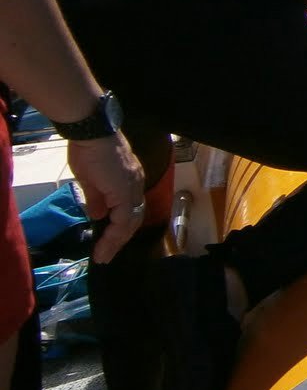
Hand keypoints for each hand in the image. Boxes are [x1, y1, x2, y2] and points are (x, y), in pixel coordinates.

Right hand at [68, 134, 144, 262]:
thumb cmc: (89, 150)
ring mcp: (132, 188)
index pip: (130, 210)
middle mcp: (135, 186)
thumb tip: (98, 216)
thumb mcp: (90, 179)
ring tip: (104, 255)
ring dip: (116, 241)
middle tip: (106, 255)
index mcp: (129, 182)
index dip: (120, 228)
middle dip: (119, 240)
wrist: (91, 133)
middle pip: (133, 219)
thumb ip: (97, 199)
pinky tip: (104, 244)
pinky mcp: (124, 191)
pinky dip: (114, 235)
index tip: (107, 244)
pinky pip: (123, 218)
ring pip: (130, 221)